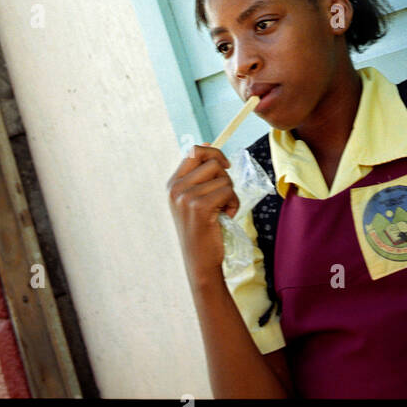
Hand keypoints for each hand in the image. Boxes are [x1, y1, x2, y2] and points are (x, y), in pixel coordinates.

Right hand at [167, 143, 239, 285]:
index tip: (224, 167)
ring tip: (222, 211)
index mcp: (173, 184)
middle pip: (212, 161)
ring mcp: (186, 197)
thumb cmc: (202, 230)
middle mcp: (176, 188)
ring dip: (230, 194)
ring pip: (223, 178)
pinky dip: (233, 204)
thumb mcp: (194, 199)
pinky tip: (224, 218)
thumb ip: (199, 174)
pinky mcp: (200, 207)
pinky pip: (228, 191)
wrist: (200, 262)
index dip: (213, 153)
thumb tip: (209, 144)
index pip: (193, 151)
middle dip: (225, 177)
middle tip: (222, 196)